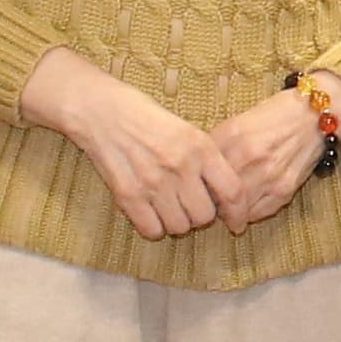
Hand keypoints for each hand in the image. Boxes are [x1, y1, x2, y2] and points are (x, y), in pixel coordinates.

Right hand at [18, 47, 221, 237]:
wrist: (102, 111)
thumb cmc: (147, 117)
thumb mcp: (188, 129)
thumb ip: (208, 159)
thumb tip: (225, 193)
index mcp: (200, 147)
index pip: (233, 191)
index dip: (238, 213)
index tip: (236, 223)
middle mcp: (180, 166)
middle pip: (204, 216)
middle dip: (200, 215)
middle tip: (190, 205)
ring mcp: (153, 182)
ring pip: (179, 227)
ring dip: (177, 222)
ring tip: (169, 206)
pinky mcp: (128, 195)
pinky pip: (151, 230)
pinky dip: (154, 227)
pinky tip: (151, 212)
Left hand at [199, 90, 323, 230]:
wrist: (313, 116)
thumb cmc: (275, 116)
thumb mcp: (238, 122)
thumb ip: (218, 145)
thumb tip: (199, 171)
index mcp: (232, 136)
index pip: (202, 171)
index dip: (196, 184)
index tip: (196, 188)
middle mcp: (249, 156)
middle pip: (216, 193)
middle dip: (210, 202)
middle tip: (208, 204)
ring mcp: (268, 175)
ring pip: (236, 208)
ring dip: (228, 213)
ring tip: (226, 210)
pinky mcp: (284, 189)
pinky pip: (258, 212)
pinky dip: (249, 214)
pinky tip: (246, 208)